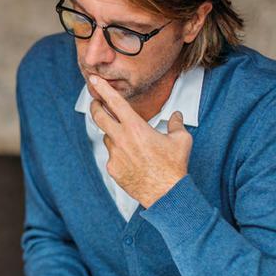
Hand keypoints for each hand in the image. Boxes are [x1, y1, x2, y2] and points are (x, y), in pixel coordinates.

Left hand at [86, 75, 191, 207]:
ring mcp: (114, 155)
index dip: (103, 89)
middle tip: (96, 102)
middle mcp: (121, 139)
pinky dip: (120, 155)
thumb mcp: (182, 140)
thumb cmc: (174, 167)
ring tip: (132, 143)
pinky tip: (134, 161)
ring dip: (115, 135)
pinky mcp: (112, 169)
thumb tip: (177, 116)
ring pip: (108, 138)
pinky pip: (113, 157)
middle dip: (95, 106)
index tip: (94, 80)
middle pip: (99, 117)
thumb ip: (177, 124)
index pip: (115, 102)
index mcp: (136, 128)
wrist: (166, 195)